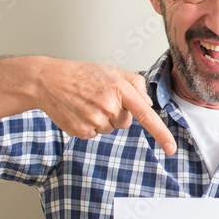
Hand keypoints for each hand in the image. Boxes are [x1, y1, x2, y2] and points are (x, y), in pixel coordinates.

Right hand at [34, 59, 175, 153]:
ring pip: (110, 129)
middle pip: (126, 122)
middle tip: (99, 98)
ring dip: (102, 119)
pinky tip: (79, 111)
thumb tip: (148, 105)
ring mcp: (94, 120)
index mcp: (120, 89)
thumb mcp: (113, 71)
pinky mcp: (82, 131)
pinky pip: (95, 134)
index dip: (160, 133)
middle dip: (117, 112)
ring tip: (87, 103)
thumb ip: (136, 85)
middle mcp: (109, 106)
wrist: (48, 80)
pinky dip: (89, 125)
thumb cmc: (82, 74)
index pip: (146, 115)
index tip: (171, 148)